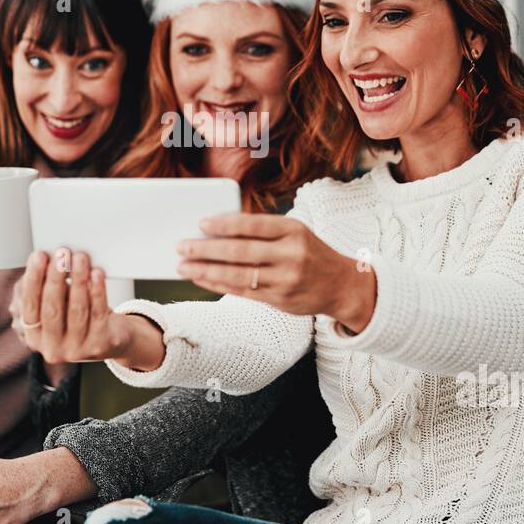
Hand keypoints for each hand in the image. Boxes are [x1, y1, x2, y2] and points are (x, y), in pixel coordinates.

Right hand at [17, 248, 163, 370]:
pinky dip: (97, 291)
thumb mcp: (59, 305)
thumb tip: (49, 259)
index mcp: (34, 337)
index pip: (30, 306)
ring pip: (76, 311)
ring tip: (80, 258)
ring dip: (78, 280)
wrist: (112, 339)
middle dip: (56, 278)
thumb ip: (50, 288)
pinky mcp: (99, 346)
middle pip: (51, 309)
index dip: (34, 279)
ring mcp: (76, 350)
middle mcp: (52, 348)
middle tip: (61, 254)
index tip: (39, 256)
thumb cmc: (79, 315)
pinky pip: (98, 314)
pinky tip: (96, 275)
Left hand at [176, 212, 376, 333]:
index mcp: (293, 230)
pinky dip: (218, 284)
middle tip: (182, 246)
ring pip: (237, 275)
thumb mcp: (295, 232)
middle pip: (240, 252)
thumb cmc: (310, 252)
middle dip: (206, 249)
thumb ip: (264, 230)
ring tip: (184, 266)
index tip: (200, 223)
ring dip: (206, 270)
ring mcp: (285, 280)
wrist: (342, 285)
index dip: (224, 224)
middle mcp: (290, 255)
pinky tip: (202, 278)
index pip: (253, 225)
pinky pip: (242, 292)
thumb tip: (218, 227)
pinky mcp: (279, 300)